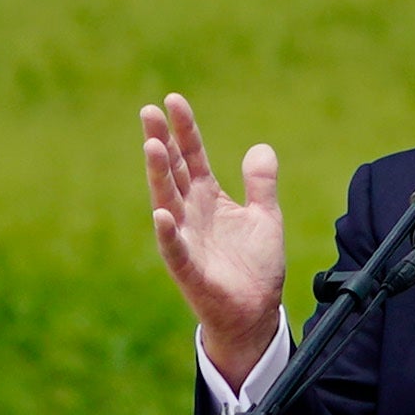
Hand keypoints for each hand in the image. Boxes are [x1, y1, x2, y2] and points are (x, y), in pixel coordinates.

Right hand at [138, 93, 287, 385]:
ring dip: (159, 176)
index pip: (192, 156)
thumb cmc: (254, 267)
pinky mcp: (189, 270)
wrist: (254, 314)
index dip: (184, 129)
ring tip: (152, 146)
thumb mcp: (265, 217)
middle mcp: (191, 213)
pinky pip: (175, 249)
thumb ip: (261, 183)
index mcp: (208, 198)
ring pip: (167, 202)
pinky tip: (162, 215)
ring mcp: (186, 239)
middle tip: (149, 112)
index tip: (173, 100)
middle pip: (172, 171)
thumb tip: (261, 147)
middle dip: (161, 142)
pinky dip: (168, 233)